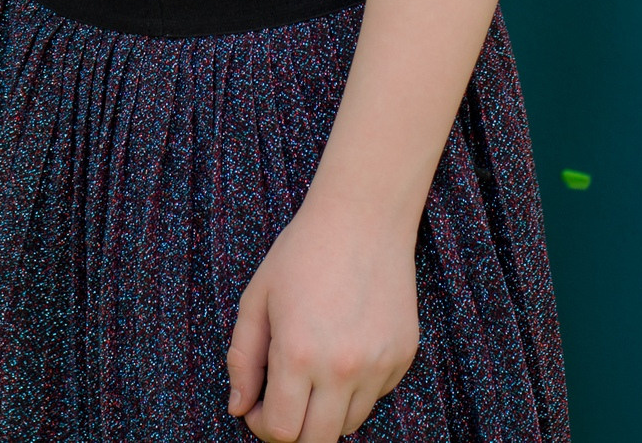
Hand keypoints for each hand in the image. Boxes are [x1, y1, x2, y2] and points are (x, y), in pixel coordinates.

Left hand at [225, 193, 419, 440]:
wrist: (363, 220)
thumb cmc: (302, 253)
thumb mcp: (257, 298)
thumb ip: (242, 358)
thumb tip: (238, 408)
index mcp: (298, 353)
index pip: (282, 431)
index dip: (263, 426)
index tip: (257, 406)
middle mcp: (342, 368)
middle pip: (317, 441)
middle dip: (292, 430)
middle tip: (281, 400)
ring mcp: (378, 366)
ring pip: (348, 424)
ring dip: (324, 412)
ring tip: (311, 371)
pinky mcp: (403, 359)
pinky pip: (374, 397)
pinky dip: (354, 390)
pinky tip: (343, 349)